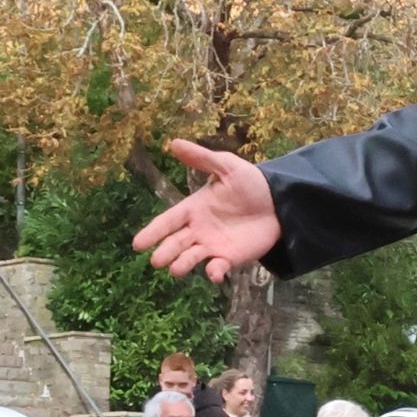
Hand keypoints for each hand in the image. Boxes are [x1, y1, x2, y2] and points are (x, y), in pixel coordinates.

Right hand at [132, 140, 281, 279]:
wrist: (279, 202)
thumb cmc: (250, 183)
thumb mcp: (227, 166)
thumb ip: (202, 159)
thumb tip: (174, 143)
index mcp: (194, 208)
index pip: (168, 221)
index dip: (153, 232)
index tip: (137, 244)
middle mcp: (198, 229)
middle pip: (176, 243)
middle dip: (165, 252)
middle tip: (156, 261)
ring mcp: (213, 245)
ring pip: (192, 257)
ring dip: (183, 264)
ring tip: (175, 270)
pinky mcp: (230, 257)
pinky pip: (218, 267)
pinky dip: (214, 272)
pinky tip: (214, 273)